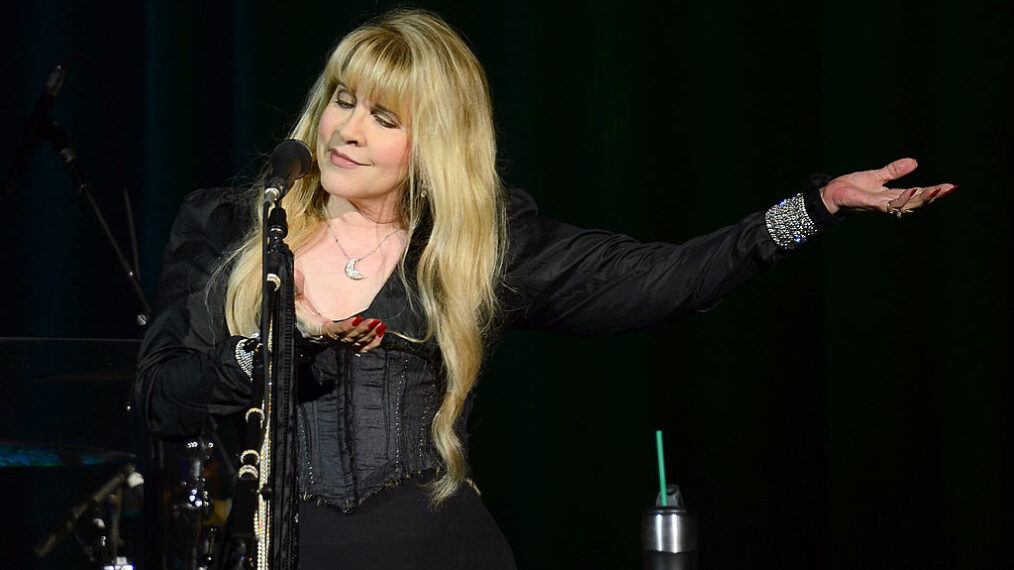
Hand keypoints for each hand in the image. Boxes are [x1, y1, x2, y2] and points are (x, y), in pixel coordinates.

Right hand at [294, 270, 386, 353]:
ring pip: (354, 343)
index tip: (357, 320)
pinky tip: (380, 334)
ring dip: (368, 335)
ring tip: (379, 325)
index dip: (344, 327)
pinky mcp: (345, 342)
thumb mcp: (293, 299)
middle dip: (362, 331)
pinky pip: (360, 347)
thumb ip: (295, 287)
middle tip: (374, 322)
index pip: (330, 331)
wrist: (301, 322)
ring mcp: (337, 342)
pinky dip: (371, 343)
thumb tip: (295, 274)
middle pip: (346, 338)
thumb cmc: (299, 309)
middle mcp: (326, 339)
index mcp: (314, 329)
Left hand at [820, 158, 956, 215]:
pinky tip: (905, 194)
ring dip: (916, 197)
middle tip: (947, 189)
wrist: (831, 195)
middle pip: (913, 200)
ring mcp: (876, 204)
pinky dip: (893, 200)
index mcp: (891, 196)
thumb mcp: (877, 176)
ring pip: (900, 203)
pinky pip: (880, 203)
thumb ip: (894, 171)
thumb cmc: (853, 188)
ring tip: (932, 191)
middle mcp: (886, 202)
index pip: (916, 193)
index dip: (933, 191)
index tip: (951, 186)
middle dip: (930, 195)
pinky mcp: (864, 202)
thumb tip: (914, 162)